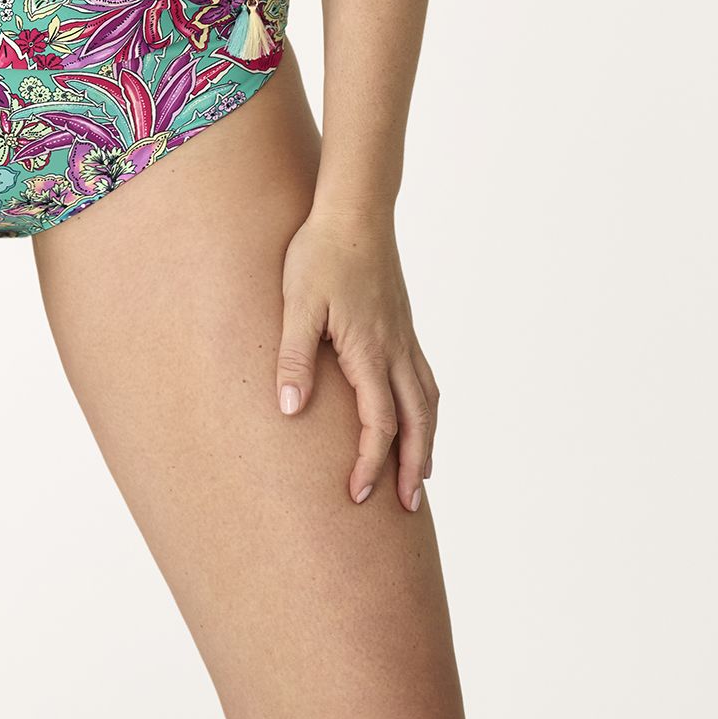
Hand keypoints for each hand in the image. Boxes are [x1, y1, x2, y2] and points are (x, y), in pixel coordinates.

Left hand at [275, 203, 437, 509]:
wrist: (354, 210)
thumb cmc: (319, 253)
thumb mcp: (296, 304)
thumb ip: (294, 358)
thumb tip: (290, 411)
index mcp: (369, 350)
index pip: (380, 423)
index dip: (371, 463)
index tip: (357, 494)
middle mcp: (395, 350)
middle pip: (417, 423)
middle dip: (411, 467)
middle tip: (406, 509)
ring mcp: (404, 337)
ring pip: (428, 402)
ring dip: (426, 443)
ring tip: (419, 476)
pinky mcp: (402, 325)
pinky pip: (425, 378)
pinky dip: (428, 409)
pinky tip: (418, 417)